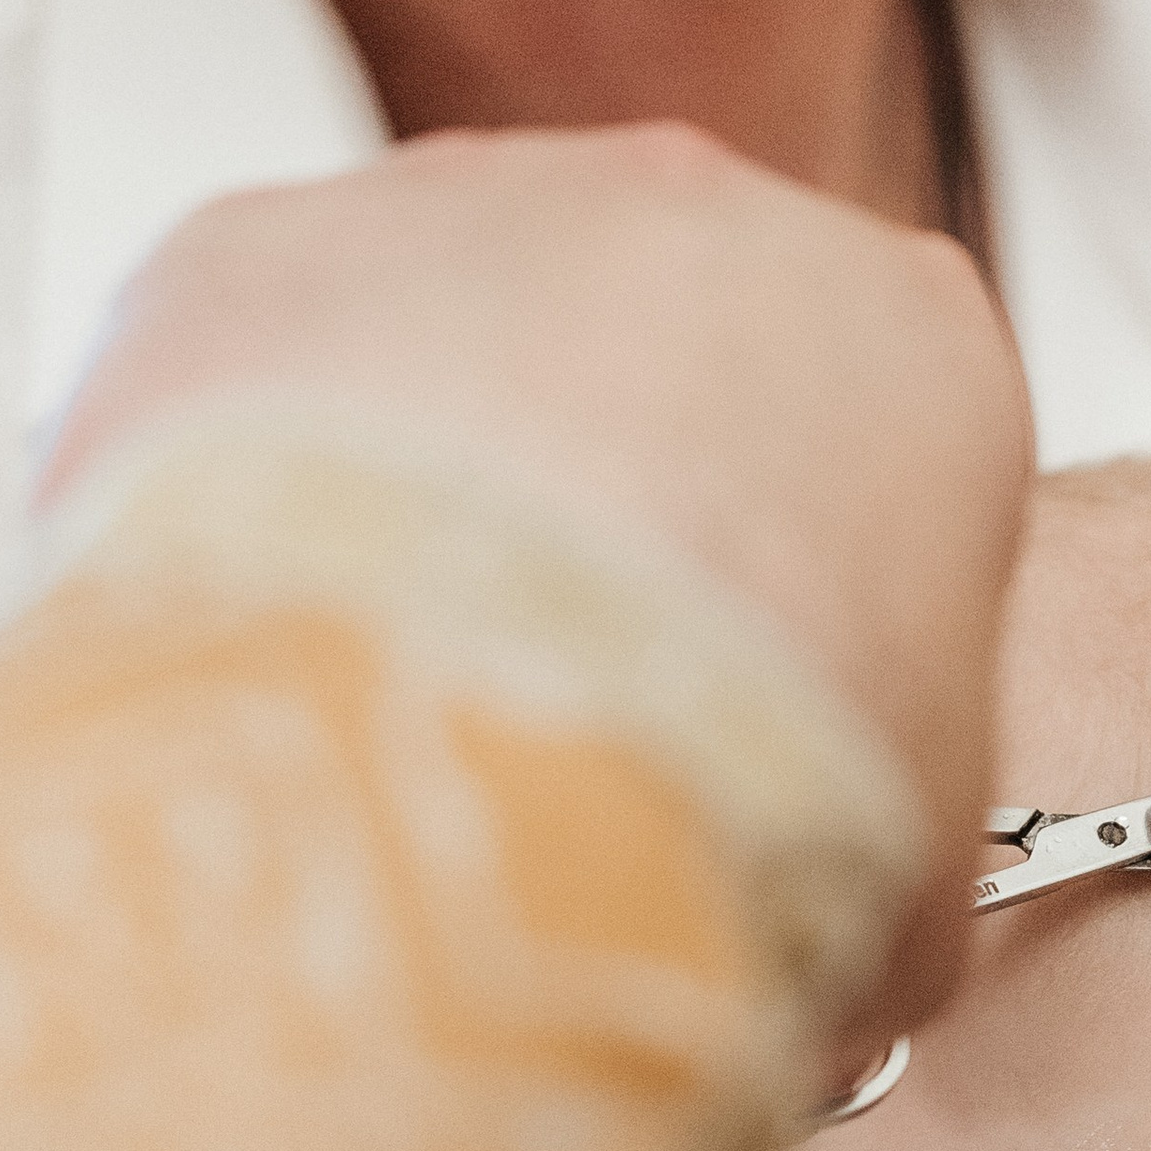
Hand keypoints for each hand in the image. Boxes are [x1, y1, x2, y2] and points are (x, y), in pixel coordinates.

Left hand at [41, 125, 1032, 1048]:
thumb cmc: (741, 812)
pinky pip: (247, 372)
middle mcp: (700, 214)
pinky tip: (252, 657)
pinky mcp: (250, 245)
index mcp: (914, 346)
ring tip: (382, 715)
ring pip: (436, 352)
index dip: (789, 616)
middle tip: (543, 733)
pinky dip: (237, 501)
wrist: (486, 765)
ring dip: (413, 506)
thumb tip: (823, 946)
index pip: (865, 450)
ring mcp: (463, 204)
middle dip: (594, 531)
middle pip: (643, 373)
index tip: (733, 732)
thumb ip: (886, 830)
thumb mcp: (907, 865)